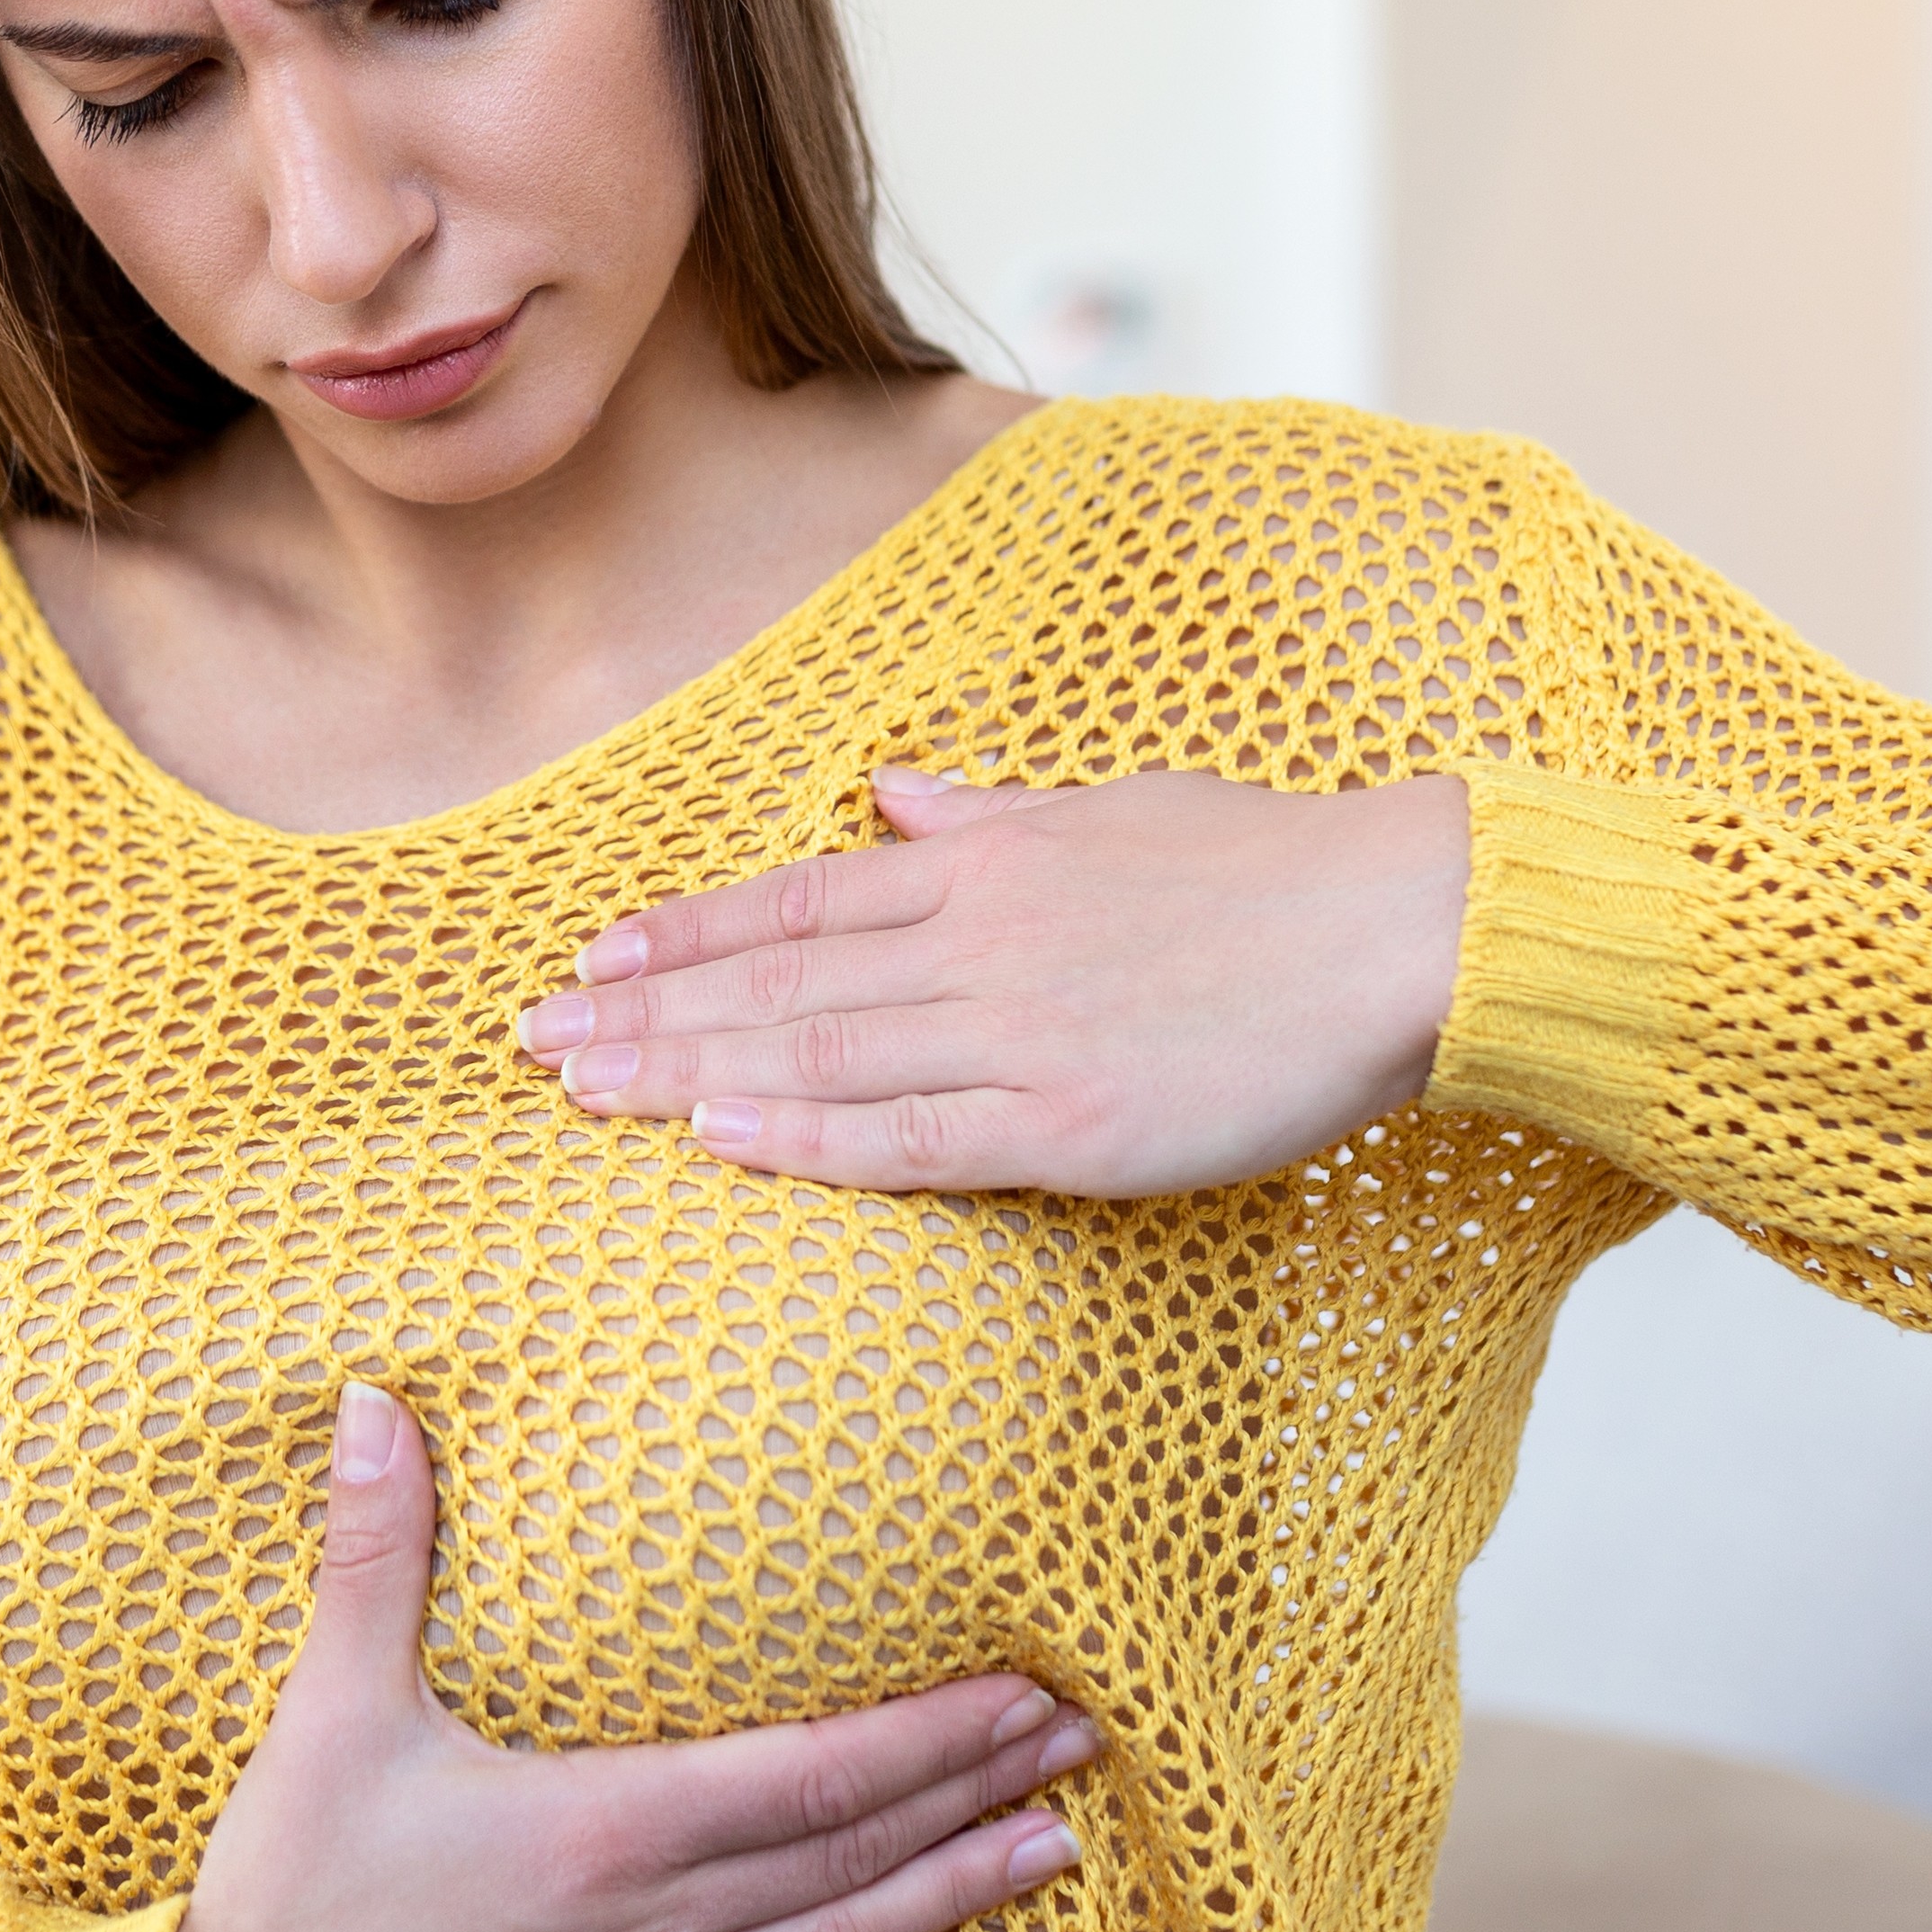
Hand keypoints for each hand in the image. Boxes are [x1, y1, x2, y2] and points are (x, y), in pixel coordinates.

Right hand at [168, 1384, 1093, 1931]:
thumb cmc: (284, 1897)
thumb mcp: (328, 1713)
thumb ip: (374, 1556)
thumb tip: (380, 1402)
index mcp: (603, 1828)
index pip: (811, 1772)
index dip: (930, 1731)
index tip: (1024, 1684)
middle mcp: (652, 1930)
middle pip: (850, 1851)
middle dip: (972, 1790)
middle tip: (1086, 1740)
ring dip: (952, 1904)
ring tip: (1056, 1855)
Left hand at [512, 765, 1470, 1196]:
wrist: (1402, 926)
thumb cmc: (1274, 868)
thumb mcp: (1116, 811)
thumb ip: (993, 815)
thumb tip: (898, 792)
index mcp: (989, 866)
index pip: (800, 901)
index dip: (689, 932)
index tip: (594, 955)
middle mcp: (980, 941)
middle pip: (778, 979)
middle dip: (646, 1008)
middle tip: (530, 1038)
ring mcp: (1019, 1031)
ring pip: (816, 1052)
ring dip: (686, 1070)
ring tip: (579, 1088)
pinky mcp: (1071, 1119)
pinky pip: (912, 1134)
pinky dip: (807, 1135)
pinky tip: (719, 1139)